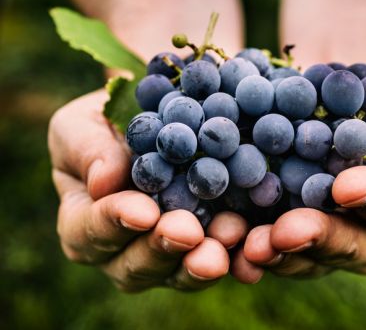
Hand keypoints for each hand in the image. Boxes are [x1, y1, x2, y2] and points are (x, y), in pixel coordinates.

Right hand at [48, 90, 246, 291]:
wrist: (154, 122)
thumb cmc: (108, 125)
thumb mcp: (83, 124)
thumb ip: (86, 150)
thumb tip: (104, 182)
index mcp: (84, 224)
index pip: (89, 232)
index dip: (114, 223)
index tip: (143, 211)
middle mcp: (123, 250)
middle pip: (136, 265)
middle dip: (163, 248)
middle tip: (188, 231)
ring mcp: (166, 255)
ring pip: (179, 272)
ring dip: (203, 259)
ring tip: (228, 236)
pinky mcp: (205, 248)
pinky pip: (221, 261)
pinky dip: (238, 257)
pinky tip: (254, 246)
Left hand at [232, 79, 365, 281]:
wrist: (330, 91)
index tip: (346, 185)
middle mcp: (365, 234)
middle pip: (345, 244)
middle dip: (316, 237)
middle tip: (285, 232)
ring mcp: (320, 237)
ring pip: (302, 256)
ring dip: (274, 252)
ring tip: (248, 245)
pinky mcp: (279, 230)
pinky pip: (266, 245)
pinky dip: (244, 245)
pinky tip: (225, 240)